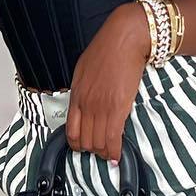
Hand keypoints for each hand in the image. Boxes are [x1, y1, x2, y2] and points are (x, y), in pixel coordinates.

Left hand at [64, 4, 151, 162]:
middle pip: (85, 140)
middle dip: (92, 151)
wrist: (124, 39)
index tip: (84, 147)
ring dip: (104, 153)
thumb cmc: (106, 49)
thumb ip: (83, 89)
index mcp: (76, 95)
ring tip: (110, 155)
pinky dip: (115, 151)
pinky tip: (117, 156)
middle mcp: (86, 105)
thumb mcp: (83, 70)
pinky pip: (113, 138)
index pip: (71, 130)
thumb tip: (84, 102)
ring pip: (98, 143)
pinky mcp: (118, 108)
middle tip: (100, 152)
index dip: (77, 144)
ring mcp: (101, 108)